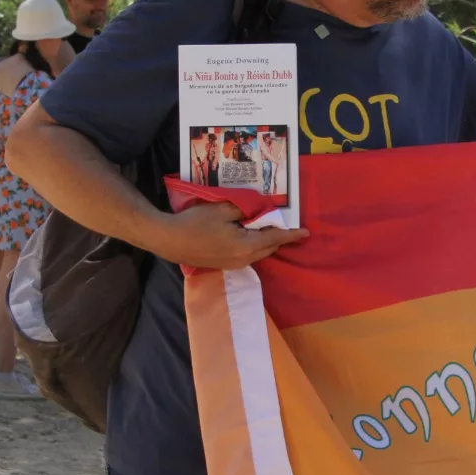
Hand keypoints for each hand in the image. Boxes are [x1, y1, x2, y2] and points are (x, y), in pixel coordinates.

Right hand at [157, 201, 307, 270]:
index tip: (306, 232)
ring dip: (265, 242)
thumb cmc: (195, 223)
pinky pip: (247, 256)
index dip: (291, 235)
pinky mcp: (223, 265)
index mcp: (245, 246)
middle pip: (268, 248)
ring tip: (266, 227)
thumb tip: (259, 210)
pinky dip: (253, 246)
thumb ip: (245, 209)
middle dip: (278, 237)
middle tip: (284, 224)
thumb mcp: (222, 209)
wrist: (169, 240)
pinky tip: (247, 235)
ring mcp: (232, 265)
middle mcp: (242, 260)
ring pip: (258, 254)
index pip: (275, 239)